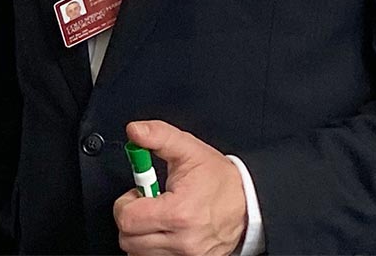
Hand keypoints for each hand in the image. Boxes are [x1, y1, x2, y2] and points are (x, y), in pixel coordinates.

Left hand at [113, 120, 247, 255]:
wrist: (250, 203)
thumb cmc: (220, 179)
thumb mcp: (188, 148)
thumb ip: (158, 136)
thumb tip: (135, 131)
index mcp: (178, 213)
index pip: (127, 218)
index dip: (125, 202)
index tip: (139, 192)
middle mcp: (183, 240)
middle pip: (128, 239)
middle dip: (131, 217)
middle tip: (148, 203)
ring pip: (138, 252)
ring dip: (141, 233)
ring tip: (159, 215)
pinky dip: (152, 246)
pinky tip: (164, 229)